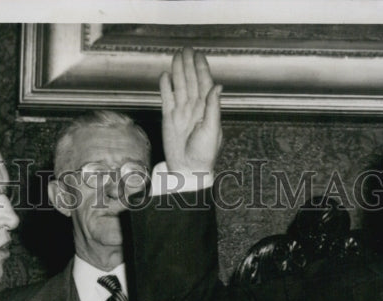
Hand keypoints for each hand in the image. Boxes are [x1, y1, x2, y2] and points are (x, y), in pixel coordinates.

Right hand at [159, 47, 222, 175]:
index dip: (202, 69)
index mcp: (207, 109)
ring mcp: (181, 112)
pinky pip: (167, 98)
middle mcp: (194, 107)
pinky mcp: (169, 118)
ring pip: (179, 86)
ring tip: (176, 56)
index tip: (199, 56)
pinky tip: (165, 76)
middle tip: (186, 50)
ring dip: (178, 71)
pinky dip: (166, 87)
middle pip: (191, 81)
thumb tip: (218, 86)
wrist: (188, 169)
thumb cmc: (204, 153)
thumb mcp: (212, 129)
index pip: (204, 84)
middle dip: (189, 65)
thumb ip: (213, 107)